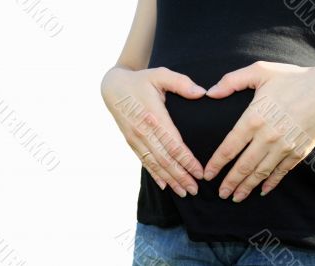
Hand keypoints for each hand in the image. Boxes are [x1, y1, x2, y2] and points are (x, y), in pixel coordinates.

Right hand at [101, 66, 205, 196]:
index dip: (187, 161)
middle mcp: (143, 131)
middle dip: (181, 176)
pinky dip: (155, 174)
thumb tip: (201, 93)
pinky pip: (144, 161)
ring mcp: (135, 139)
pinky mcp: (131, 142)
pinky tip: (164, 185)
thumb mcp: (160, 74)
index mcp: (153, 116)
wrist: (113, 87)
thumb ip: (181, 83)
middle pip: (165, 159)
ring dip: (170, 179)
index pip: (173, 144)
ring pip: (154, 164)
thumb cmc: (141, 80)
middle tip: (195, 189)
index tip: (200, 172)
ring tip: (184, 192)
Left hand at [204, 61, 314, 201]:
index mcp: (254, 119)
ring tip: (236, 197)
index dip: (216, 164)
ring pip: (260, 173)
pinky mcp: (298, 152)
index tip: (207, 175)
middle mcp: (267, 137)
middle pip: (243, 166)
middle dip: (230, 182)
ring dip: (246, 187)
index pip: (229, 148)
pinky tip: (262, 191)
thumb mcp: (260, 71)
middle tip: (220, 195)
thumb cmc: (292, 79)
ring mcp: (284, 147)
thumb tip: (209, 93)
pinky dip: (271, 183)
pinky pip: (281, 172)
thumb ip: (231, 81)